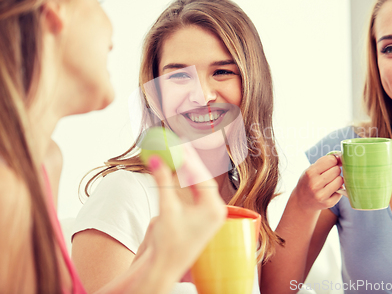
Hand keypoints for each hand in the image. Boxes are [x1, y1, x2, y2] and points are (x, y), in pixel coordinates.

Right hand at [135, 143, 226, 282]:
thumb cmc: (168, 245)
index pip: (202, 177)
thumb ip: (162, 182)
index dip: (190, 160)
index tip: (179, 145)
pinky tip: (172, 168)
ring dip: (183, 169)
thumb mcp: (166, 210)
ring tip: (173, 150)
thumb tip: (156, 159)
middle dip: (187, 161)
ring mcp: (206, 213)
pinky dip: (180, 181)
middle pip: (200, 178)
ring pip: (195, 184)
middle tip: (176, 143)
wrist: (162, 268)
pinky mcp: (196, 216)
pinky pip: (189, 193)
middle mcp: (213, 210)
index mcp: (214, 209)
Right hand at [293, 153, 343, 212]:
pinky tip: (330, 190)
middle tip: (329, 174)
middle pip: (336, 170)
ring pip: (340, 180)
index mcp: (310, 173)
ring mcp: (322, 195)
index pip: (331, 160)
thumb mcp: (311, 169)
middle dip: (335, 170)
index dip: (333, 160)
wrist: (302, 201)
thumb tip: (341, 158)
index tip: (331, 163)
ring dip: (337, 179)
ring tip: (330, 182)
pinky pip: (341, 190)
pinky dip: (338, 189)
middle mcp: (315, 184)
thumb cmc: (308, 181)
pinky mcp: (328, 203)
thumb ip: (324, 162)